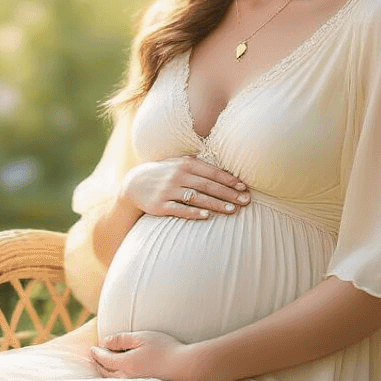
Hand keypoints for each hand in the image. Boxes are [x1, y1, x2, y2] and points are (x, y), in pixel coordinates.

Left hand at [89, 331, 209, 380]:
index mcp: (125, 363)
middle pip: (106, 371)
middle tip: (93, 358)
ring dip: (105, 373)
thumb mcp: (142, 337)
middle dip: (98, 364)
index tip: (92, 349)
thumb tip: (106, 342)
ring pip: (114, 380)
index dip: (96, 353)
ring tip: (102, 368)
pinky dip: (115, 379)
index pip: (104, 359)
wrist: (185, 367)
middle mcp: (128, 376)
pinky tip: (119, 377)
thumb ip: (122, 339)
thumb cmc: (165, 349)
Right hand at [120, 155, 248, 221]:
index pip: (212, 172)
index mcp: (185, 164)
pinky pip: (179, 209)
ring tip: (232, 211)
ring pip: (196, 198)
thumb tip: (226, 171)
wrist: (134, 183)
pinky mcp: (159, 205)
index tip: (244, 188)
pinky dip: (193, 213)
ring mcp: (168, 191)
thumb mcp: (179, 163)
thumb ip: (199, 165)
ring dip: (216, 204)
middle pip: (208, 185)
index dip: (229, 180)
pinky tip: (206, 217)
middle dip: (228, 194)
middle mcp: (177, 176)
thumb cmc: (164, 173)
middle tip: (245, 202)